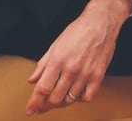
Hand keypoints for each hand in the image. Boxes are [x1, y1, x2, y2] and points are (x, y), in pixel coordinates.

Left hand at [25, 0, 131, 115]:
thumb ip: (42, 64)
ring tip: (59, 98)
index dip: (34, 103)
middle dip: (46, 105)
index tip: (31, 109)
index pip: (42, 89)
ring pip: (70, 99)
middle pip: (55, 98)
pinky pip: (87, 97)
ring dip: (62, 102)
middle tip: (43, 105)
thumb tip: (32, 80)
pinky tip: (77, 93)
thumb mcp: (55, 45)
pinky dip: (80, 99)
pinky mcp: (98, 75)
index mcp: (58, 60)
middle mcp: (71, 68)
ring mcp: (86, 73)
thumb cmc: (79, 30)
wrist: (101, 22)